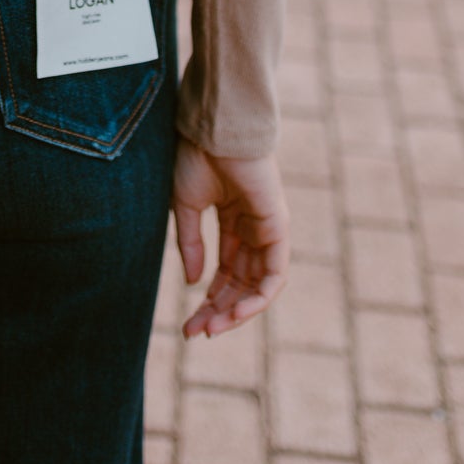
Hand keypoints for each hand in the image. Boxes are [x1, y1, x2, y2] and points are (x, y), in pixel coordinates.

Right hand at [173, 141, 289, 338]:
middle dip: (218, 311)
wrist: (212, 130)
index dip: (207, 300)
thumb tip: (193, 283)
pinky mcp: (277, 228)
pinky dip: (258, 297)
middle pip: (239, 283)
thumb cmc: (197, 157)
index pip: (224, 272)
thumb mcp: (186, 207)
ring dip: (236, 311)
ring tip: (212, 328)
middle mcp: (253, 229)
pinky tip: (235, 312)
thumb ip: (190, 244)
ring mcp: (267, 230)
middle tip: (196, 333)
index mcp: (232, 222)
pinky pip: (274, 274)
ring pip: (257, 285)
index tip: (188, 325)